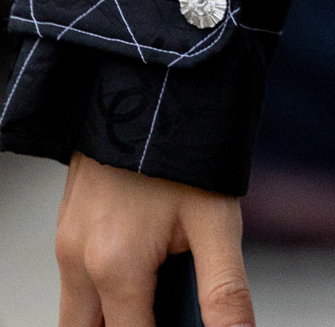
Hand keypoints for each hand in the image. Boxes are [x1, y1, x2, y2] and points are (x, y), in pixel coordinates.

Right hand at [55, 151, 253, 326]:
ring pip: (77, 314)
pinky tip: (142, 267)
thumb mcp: (217, 219)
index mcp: (114, 267)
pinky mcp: (65, 221)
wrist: (154, 76)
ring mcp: (65, 240)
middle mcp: (77, 260)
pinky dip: (101, 290)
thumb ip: (224, 291)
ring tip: (157, 291)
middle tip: (166, 309)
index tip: (184, 321)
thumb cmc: (187, 143)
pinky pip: (74, 279)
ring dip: (110, 314)